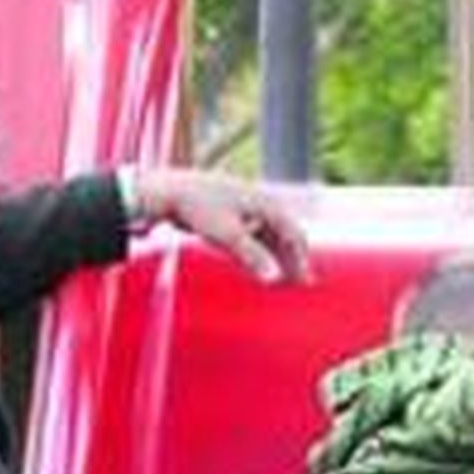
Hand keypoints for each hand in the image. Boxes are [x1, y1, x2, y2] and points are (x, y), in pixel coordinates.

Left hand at [135, 167, 310, 284]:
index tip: (304, 280)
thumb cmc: (199, 208)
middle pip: (283, 233)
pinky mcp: (230, 212)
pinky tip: (259, 264)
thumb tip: (274, 279)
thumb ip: (253, 257)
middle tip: (300, 281)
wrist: (169, 191)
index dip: (300, 258)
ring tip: (282, 276)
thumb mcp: (228, 235)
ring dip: (277, 255)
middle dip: (292, 258)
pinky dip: (261, 249)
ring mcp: (244, 206)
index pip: (292, 232)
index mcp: (263, 202)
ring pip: (269, 234)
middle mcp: (258, 202)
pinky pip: (254, 233)